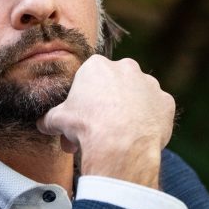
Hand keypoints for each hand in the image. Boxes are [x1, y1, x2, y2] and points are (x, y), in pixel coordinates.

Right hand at [37, 56, 174, 189]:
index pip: (89, 79)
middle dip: (106, 106)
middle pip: (114, 86)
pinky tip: (137, 136)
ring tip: (118, 136)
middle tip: (97, 130)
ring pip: (137, 97)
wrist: (120, 142)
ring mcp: (149, 83)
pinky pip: (155, 111)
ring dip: (129, 112)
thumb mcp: (59, 120)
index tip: (81, 119)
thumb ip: (51, 118)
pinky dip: (148, 121)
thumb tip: (42, 124)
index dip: (83, 101)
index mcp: (97, 66)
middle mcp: (126, 68)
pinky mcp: (166, 102)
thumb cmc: (87, 125)